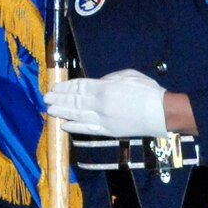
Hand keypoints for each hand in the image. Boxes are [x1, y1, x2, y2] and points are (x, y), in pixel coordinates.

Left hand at [46, 68, 167, 138]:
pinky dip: (75, 127)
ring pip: (77, 116)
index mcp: (104, 89)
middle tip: (46, 98)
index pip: (79, 87)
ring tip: (50, 110)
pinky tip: (64, 125)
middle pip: (75, 101)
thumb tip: (96, 83)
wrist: (161, 114)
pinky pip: (87, 130)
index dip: (65, 87)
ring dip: (62, 112)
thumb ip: (108, 79)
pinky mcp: (108, 132)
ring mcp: (103, 120)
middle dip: (59, 99)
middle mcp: (100, 105)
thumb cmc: (147, 91)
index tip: (55, 87)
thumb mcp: (127, 75)